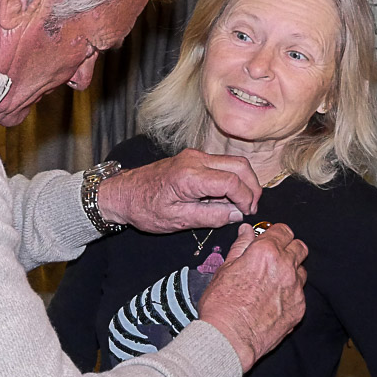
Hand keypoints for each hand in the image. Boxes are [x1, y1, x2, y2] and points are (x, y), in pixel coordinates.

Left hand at [96, 149, 261, 232]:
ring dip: (243, 181)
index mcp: (190, 176)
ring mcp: (195, 156)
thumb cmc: (145, 208)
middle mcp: (195, 160)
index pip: (232, 182)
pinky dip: (231, 178)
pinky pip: (221, 164)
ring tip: (240, 204)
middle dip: (252, 186)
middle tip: (251, 207)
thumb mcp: (178, 220)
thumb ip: (210, 216)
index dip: (246, 198)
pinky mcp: (193, 158)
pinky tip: (226, 197)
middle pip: (239, 165)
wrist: (124, 193)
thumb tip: (237, 214)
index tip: (247, 212)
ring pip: (233, 163)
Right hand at [197, 223, 307, 371]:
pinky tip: (274, 300)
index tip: (270, 238)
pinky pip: (300, 293)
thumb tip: (246, 231)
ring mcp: (295, 289)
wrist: (230, 337)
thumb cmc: (222, 304)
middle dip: (288, 248)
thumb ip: (240, 247)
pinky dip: (290, 293)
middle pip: (299, 247)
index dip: (276, 233)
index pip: (283, 230)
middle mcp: (285, 267)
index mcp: (266, 252)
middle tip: (274, 256)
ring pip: (302, 271)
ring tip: (273, 281)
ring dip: (291, 271)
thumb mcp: (225, 268)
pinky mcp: (299, 308)